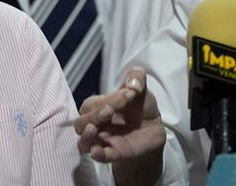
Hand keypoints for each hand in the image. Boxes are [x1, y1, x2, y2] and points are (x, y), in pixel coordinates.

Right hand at [75, 67, 165, 183]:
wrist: (154, 127)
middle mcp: (96, 125)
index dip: (108, 99)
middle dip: (94, 116)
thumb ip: (136, 77)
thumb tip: (133, 85)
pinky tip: (97, 151)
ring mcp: (104, 141)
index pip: (92, 104)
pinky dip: (98, 155)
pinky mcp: (115, 154)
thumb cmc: (140, 106)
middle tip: (110, 110)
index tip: (130, 93)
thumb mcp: (140, 88)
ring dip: (86, 136)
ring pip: (84, 142)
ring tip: (93, 129)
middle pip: (81, 123)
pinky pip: (102, 157)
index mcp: (98, 107)